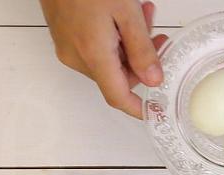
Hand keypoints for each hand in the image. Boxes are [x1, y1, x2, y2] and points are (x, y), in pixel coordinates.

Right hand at [40, 0, 167, 117]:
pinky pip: (96, 48)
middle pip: (118, 75)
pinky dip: (114, 38)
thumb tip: (153, 80)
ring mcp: (68, 48)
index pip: (117, 96)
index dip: (137, 108)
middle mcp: (76, 57)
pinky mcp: (65, 38)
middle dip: (141, 60)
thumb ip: (142, 51)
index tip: (154, 111)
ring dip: (130, 44)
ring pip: (109, 60)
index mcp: (92, 55)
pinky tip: (122, 16)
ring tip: (141, 15)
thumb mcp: (126, 13)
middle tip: (157, 35)